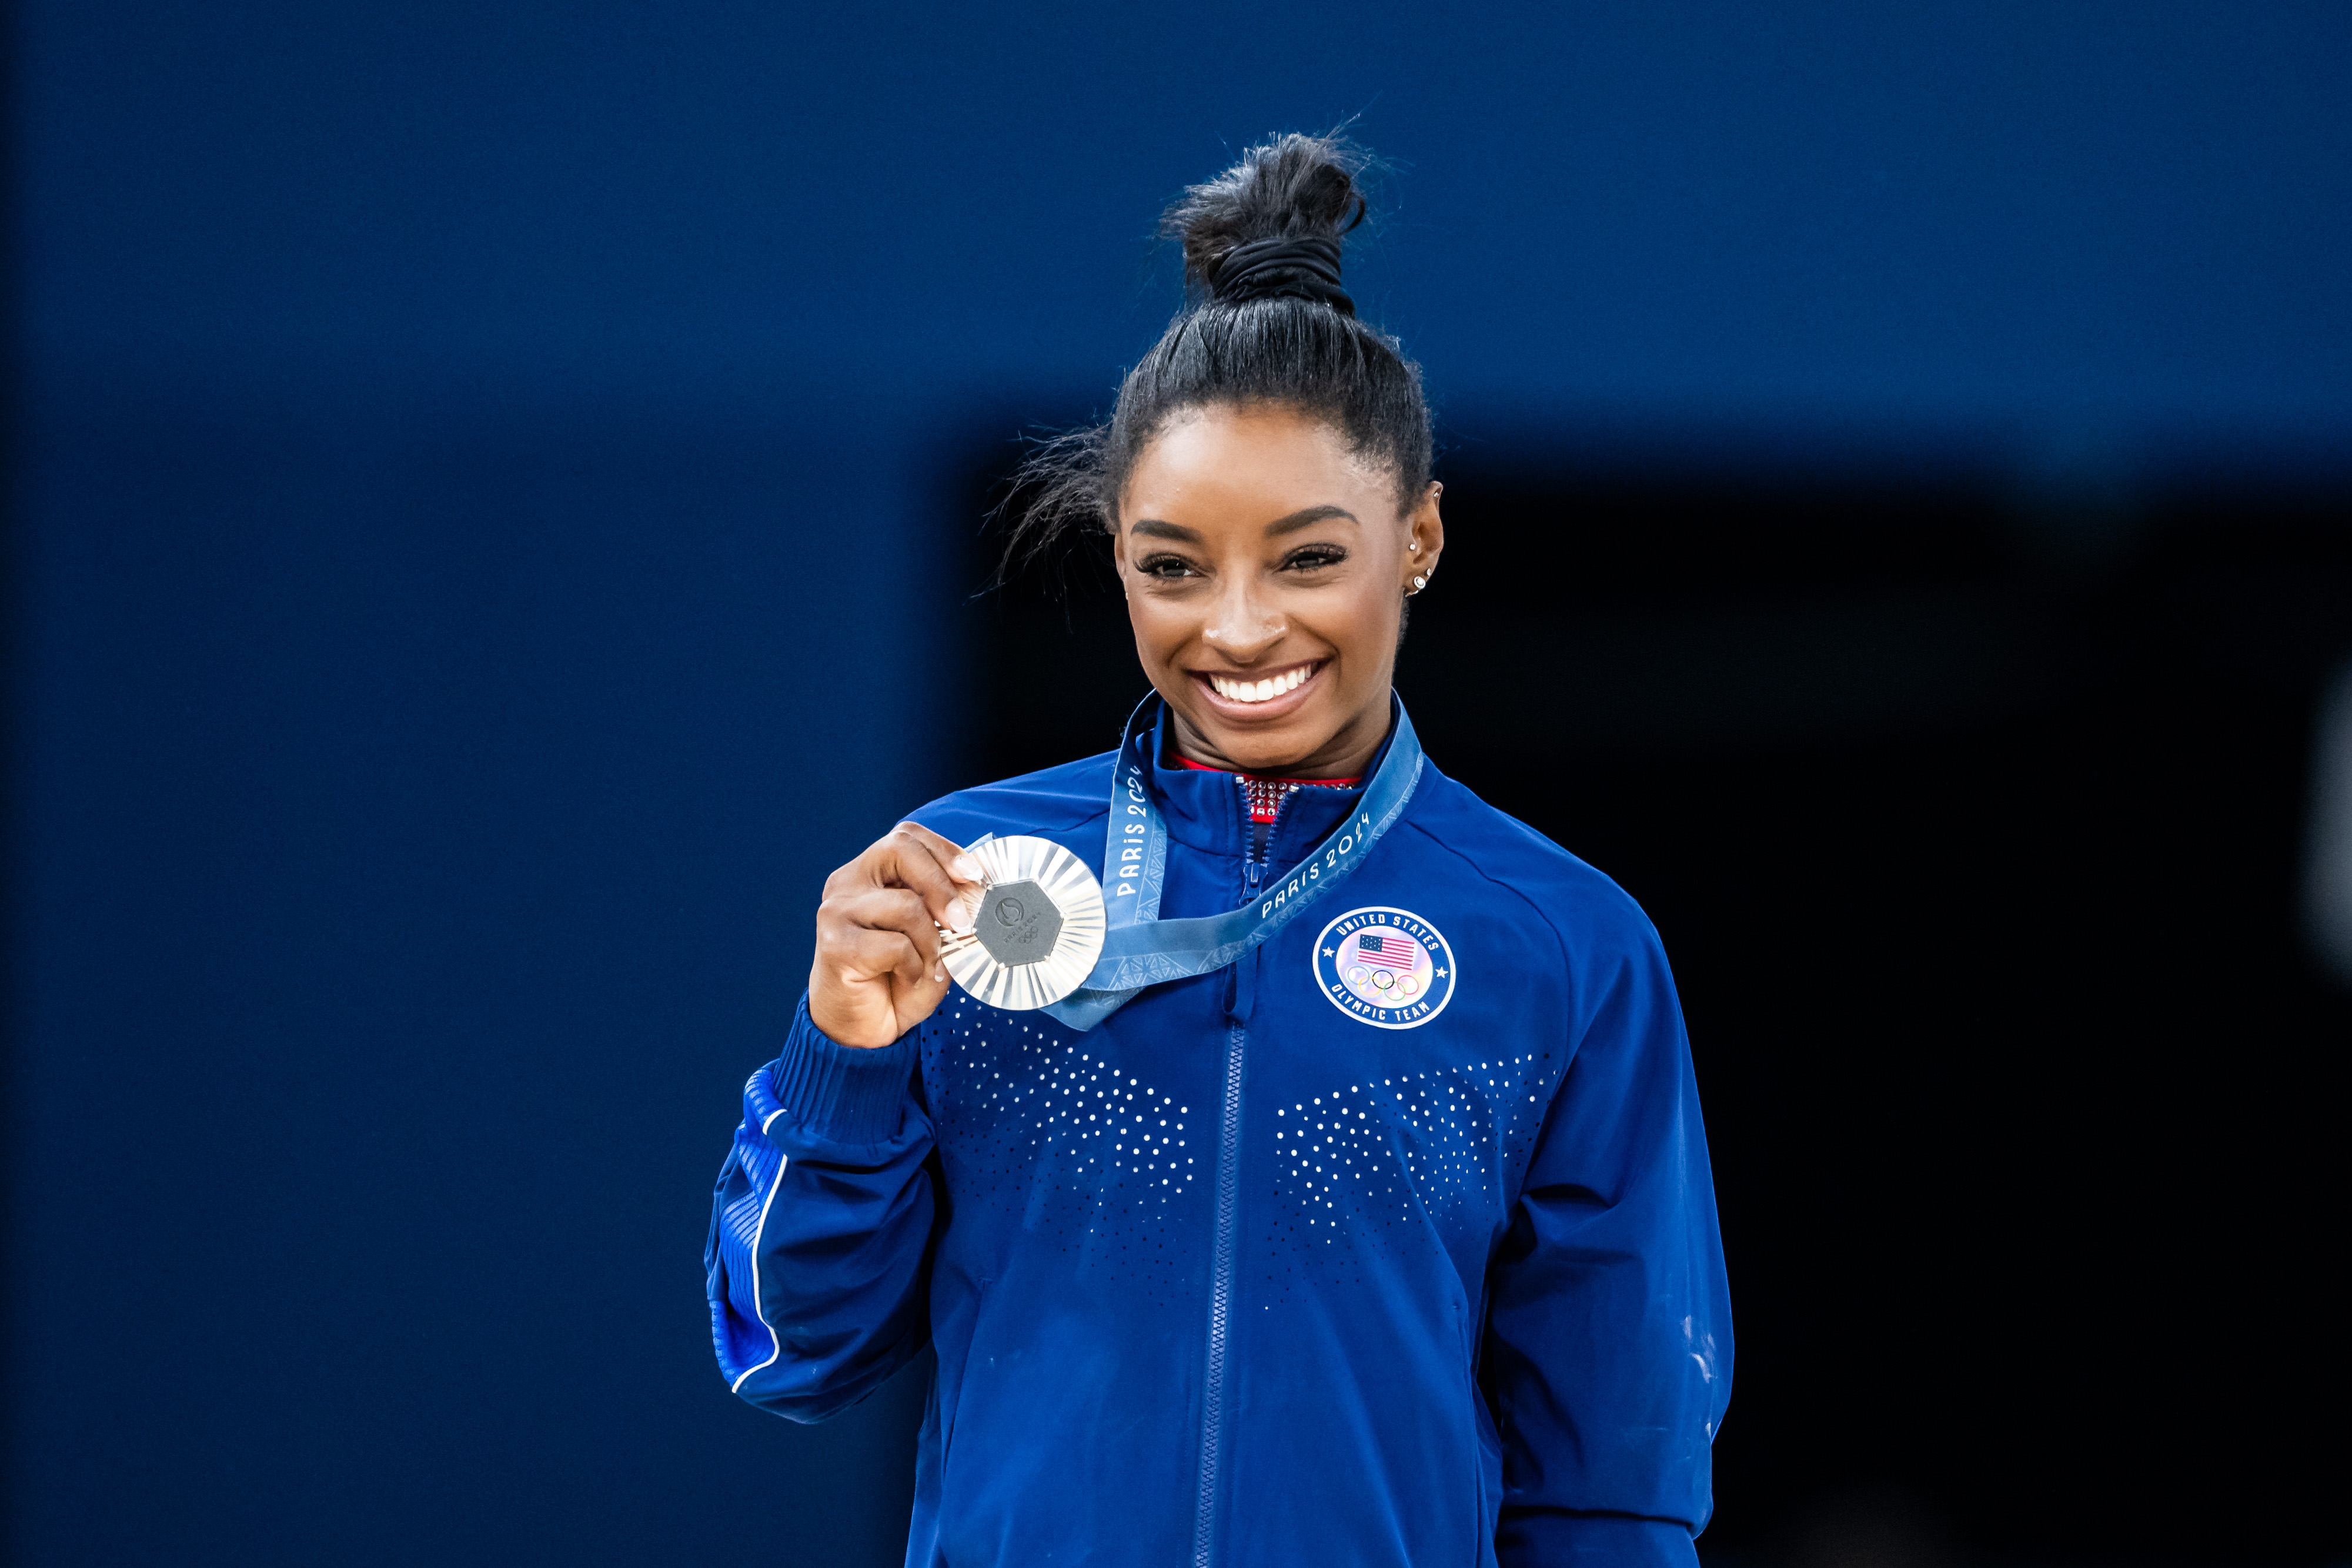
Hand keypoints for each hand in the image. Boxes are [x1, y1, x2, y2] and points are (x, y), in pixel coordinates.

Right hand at [808, 822, 985, 1047]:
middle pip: (900, 850)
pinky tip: (905, 979)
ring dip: (931, 942)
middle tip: (963, 923)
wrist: (861, 1033)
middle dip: (942, 884)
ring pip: (906, 905)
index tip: (974, 876)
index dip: (944, 850)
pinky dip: (914, 966)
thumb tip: (980, 894)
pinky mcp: (836, 945)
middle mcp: (846, 884)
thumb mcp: (932, 940)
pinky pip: (895, 945)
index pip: (906, 837)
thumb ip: (947, 912)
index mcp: (868, 875)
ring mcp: (836, 912)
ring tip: (927, 965)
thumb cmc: (896, 982)